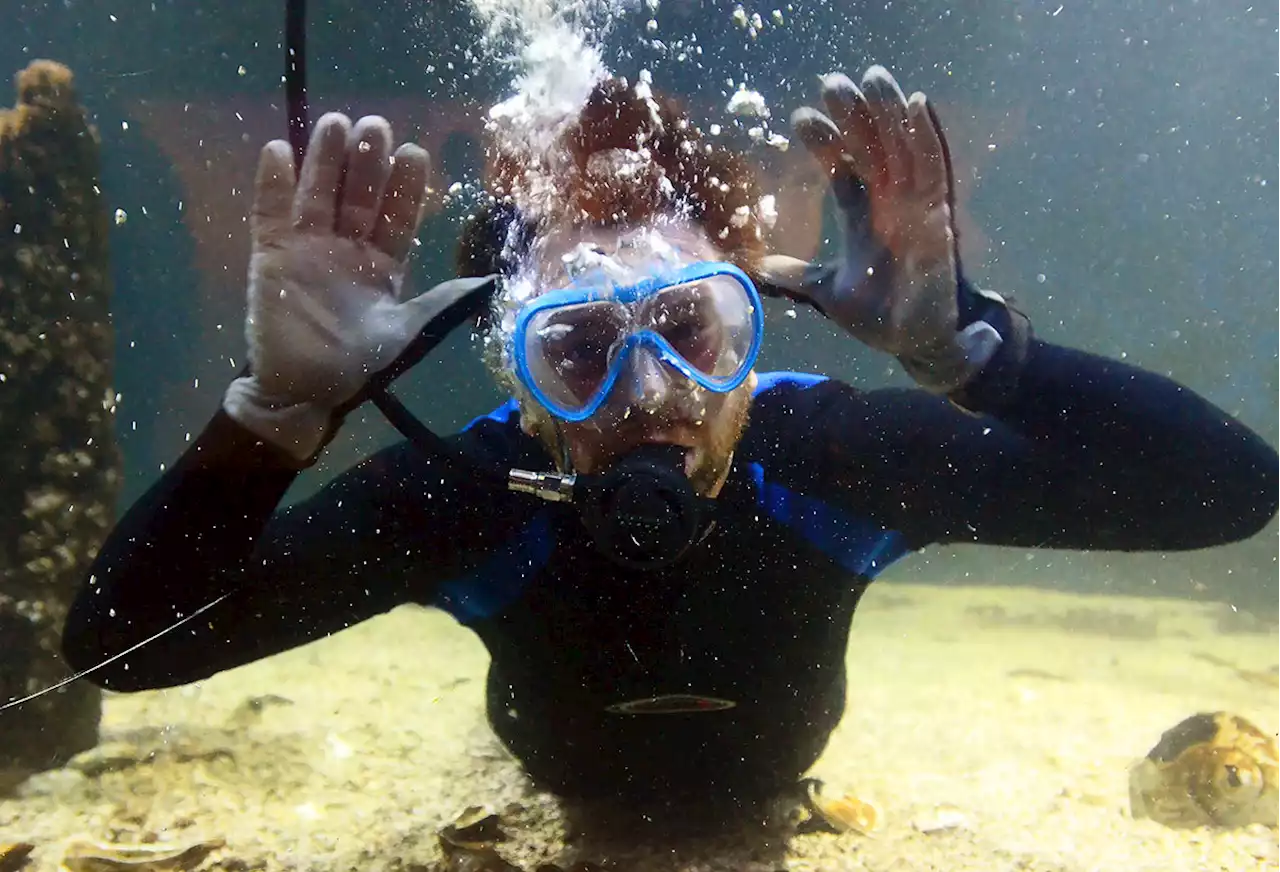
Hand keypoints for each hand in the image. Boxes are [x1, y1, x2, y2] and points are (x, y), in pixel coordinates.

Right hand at [224, 112, 492, 460]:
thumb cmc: (359, 365)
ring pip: (318, 194)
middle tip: (376, 125)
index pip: (395, 216)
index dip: (403, 185)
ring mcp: (307, 248)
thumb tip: (487, 281)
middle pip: (358, 196)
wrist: (304, 391)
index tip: (414, 152)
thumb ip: (441, 302)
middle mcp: (346, 248)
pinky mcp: (271, 255)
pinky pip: (270, 212)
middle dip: (367, 161)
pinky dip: (273, 183)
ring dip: (325, 159)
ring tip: (335, 123)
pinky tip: (279, 149)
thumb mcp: (408, 331)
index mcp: (381, 264)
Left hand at [760, 66, 1000, 391]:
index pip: (845, 170)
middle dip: (854, 114)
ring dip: (889, 112)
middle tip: (832, 81)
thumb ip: (795, 276)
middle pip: (872, 148)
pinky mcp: (939, 216)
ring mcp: (915, 207)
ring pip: (902, 148)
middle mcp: (889, 204)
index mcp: (864, 217)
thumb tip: (753, 269)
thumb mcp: (826, 292)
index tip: (800, 118)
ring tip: (873, 78)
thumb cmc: (877, 314)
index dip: (826, 142)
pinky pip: (935, 168)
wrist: (917, 341)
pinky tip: (917, 103)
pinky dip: (928, 136)